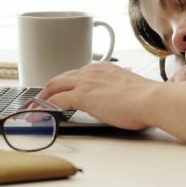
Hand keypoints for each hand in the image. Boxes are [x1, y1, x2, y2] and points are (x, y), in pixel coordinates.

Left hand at [36, 62, 156, 129]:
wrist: (152, 99)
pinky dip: (44, 109)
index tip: (60, 94)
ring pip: (53, 87)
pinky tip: (39, 117)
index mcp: (103, 68)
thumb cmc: (147, 98)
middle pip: (60, 78)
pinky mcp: (82, 96)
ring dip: (41, 99)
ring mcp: (85, 82)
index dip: (65, 85)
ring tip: (33, 111)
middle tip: (39, 102)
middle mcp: (92, 71)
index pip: (76, 75)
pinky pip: (55, 101)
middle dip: (47, 90)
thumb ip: (116, 91)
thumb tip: (116, 101)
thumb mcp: (127, 89)